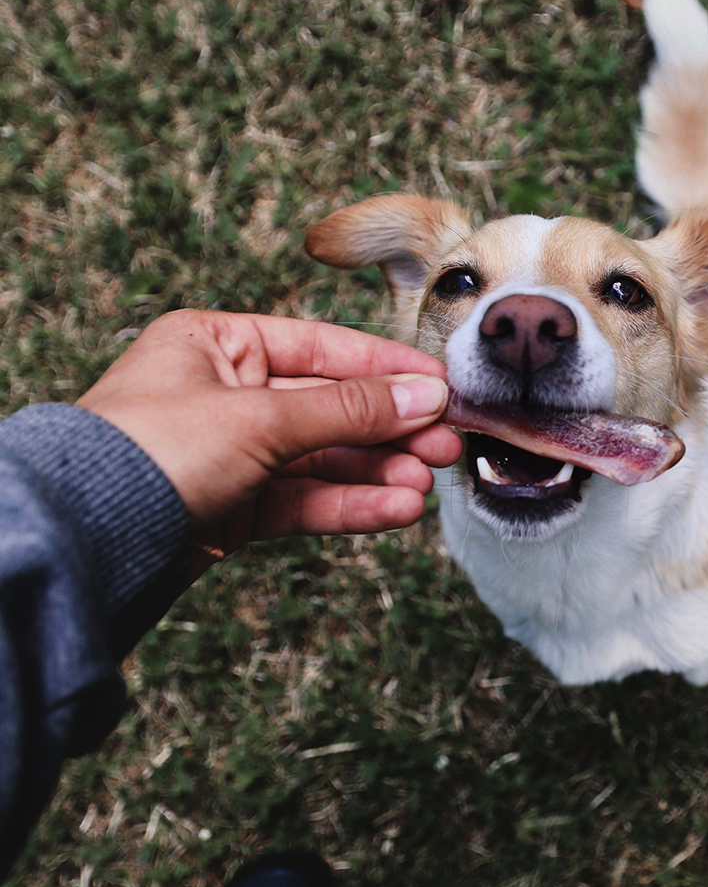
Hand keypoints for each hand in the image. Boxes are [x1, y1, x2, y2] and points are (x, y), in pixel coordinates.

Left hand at [77, 310, 461, 569]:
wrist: (82, 543)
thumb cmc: (148, 451)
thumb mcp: (260, 416)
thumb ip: (348, 409)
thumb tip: (425, 396)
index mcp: (217, 344)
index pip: (323, 347)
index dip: (386, 369)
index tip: (440, 386)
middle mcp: (226, 393)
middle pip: (330, 406)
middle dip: (390, 428)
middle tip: (445, 444)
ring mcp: (232, 452)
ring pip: (323, 458)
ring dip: (377, 471)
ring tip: (425, 485)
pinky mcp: (235, 506)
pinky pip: (305, 499)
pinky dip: (350, 504)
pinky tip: (395, 509)